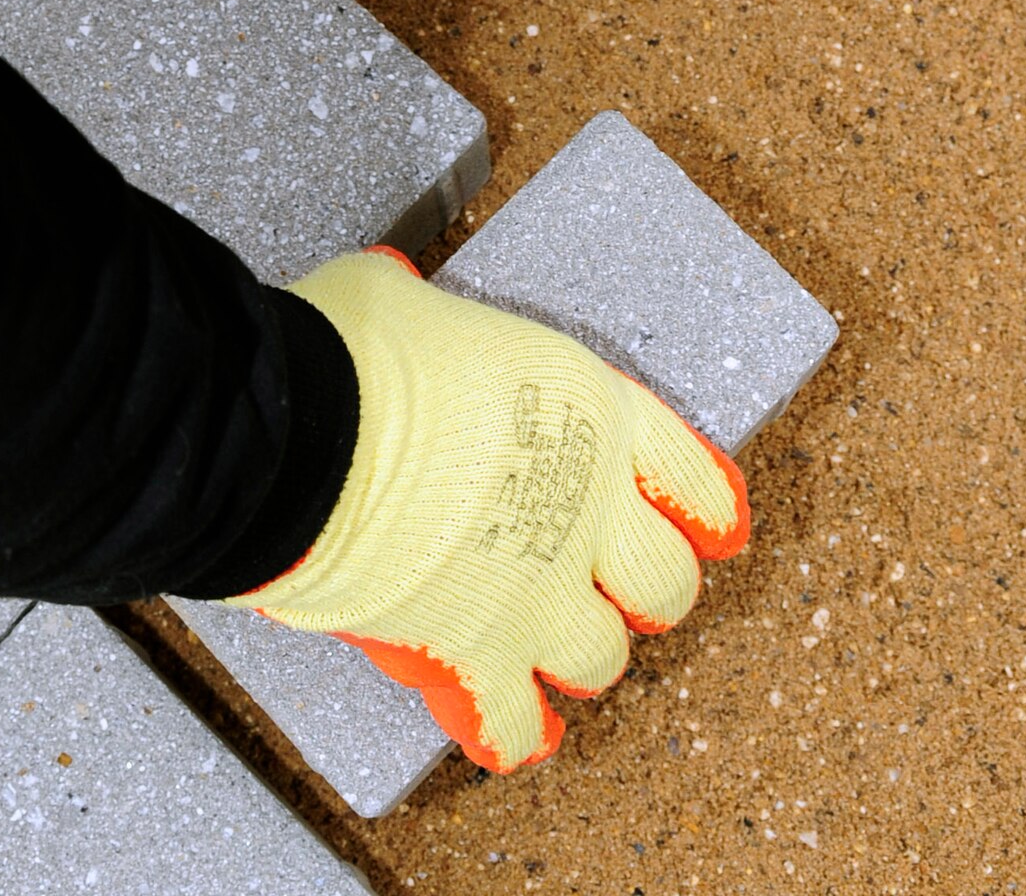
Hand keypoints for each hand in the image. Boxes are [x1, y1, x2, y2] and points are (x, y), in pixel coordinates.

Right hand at [223, 245, 748, 771]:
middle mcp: (589, 510)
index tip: (720, 530)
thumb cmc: (358, 352)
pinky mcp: (476, 654)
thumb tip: (394, 296)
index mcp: (592, 412)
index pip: (691, 475)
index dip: (707, 508)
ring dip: (575, 656)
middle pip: (665, 584)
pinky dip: (510, 728)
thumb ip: (434, 324)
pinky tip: (507, 729)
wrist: (305, 436)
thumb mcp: (415, 302)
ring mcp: (538, 592)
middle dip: (645, 593)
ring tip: (544, 646)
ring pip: (601, 658)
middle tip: (615, 590)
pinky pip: (515, 721)